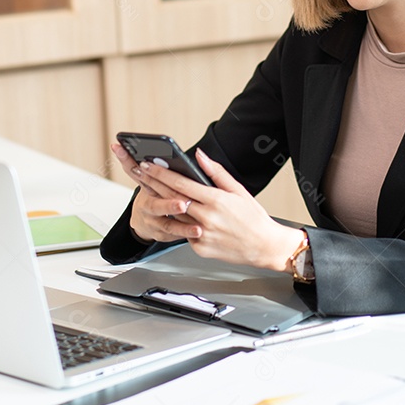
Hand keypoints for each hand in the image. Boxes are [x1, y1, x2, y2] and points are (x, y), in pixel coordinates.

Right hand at [110, 143, 200, 243]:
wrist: (148, 223)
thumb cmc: (155, 194)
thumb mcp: (147, 179)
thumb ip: (139, 164)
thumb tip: (117, 145)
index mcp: (145, 187)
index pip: (133, 172)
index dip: (127, 162)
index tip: (142, 163)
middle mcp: (147, 205)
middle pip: (156, 205)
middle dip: (168, 205)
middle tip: (182, 203)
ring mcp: (154, 222)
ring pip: (168, 225)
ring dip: (183, 226)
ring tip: (197, 227)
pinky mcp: (162, 235)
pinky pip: (175, 236)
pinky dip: (186, 235)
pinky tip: (198, 234)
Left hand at [133, 147, 302, 271]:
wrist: (264, 246)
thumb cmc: (253, 218)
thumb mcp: (238, 190)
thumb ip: (216, 172)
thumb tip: (199, 156)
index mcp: (216, 200)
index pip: (181, 184)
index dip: (161, 174)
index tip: (149, 165)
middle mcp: (207, 218)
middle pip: (172, 199)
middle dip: (154, 184)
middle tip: (140, 173)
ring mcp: (202, 235)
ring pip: (176, 216)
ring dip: (162, 203)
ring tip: (151, 190)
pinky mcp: (200, 248)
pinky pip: (186, 233)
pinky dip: (182, 224)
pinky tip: (179, 216)